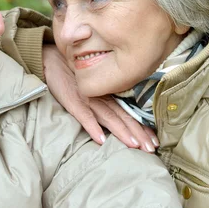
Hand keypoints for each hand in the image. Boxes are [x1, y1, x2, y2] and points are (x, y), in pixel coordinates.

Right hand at [42, 45, 158, 152]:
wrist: (52, 59)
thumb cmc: (74, 73)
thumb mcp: (93, 86)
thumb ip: (106, 99)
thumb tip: (122, 116)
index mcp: (107, 95)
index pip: (128, 113)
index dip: (142, 127)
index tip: (155, 141)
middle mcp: (101, 98)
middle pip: (123, 117)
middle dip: (138, 133)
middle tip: (151, 148)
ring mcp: (87, 99)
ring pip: (108, 117)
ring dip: (121, 132)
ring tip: (134, 145)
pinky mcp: (72, 100)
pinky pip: (84, 115)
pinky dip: (92, 127)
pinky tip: (100, 140)